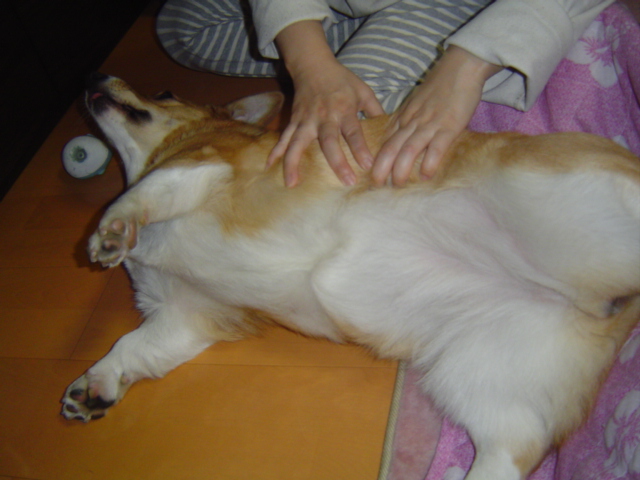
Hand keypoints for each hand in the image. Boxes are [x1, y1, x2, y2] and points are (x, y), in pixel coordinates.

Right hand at [266, 21, 383, 186]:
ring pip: (298, 143)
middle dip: (337, 162)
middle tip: (346, 181)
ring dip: (293, 163)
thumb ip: (376, 111)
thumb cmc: (342, 80)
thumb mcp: (364, 91)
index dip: (360, 148)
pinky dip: (275, 152)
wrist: (313, 65)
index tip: (367, 165)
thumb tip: (390, 132)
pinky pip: (283, 138)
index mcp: (344, 109)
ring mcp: (306, 120)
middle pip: (329, 142)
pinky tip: (269, 167)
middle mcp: (324, 117)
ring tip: (292, 184)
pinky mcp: (294, 122)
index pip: (354, 132)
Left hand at [372, 46, 501, 185]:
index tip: (372, 172)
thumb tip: (405, 136)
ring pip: (408, 149)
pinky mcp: (448, 126)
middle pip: (391, 147)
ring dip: (400, 169)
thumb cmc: (442, 84)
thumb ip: (411, 118)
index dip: (378, 158)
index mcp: (405, 116)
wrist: (462, 65)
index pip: (386, 140)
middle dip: (381, 167)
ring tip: (397, 185)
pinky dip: (430, 163)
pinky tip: (426, 176)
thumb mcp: (418, 101)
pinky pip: (436, 147)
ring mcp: (430, 124)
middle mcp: (413, 121)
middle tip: (376, 185)